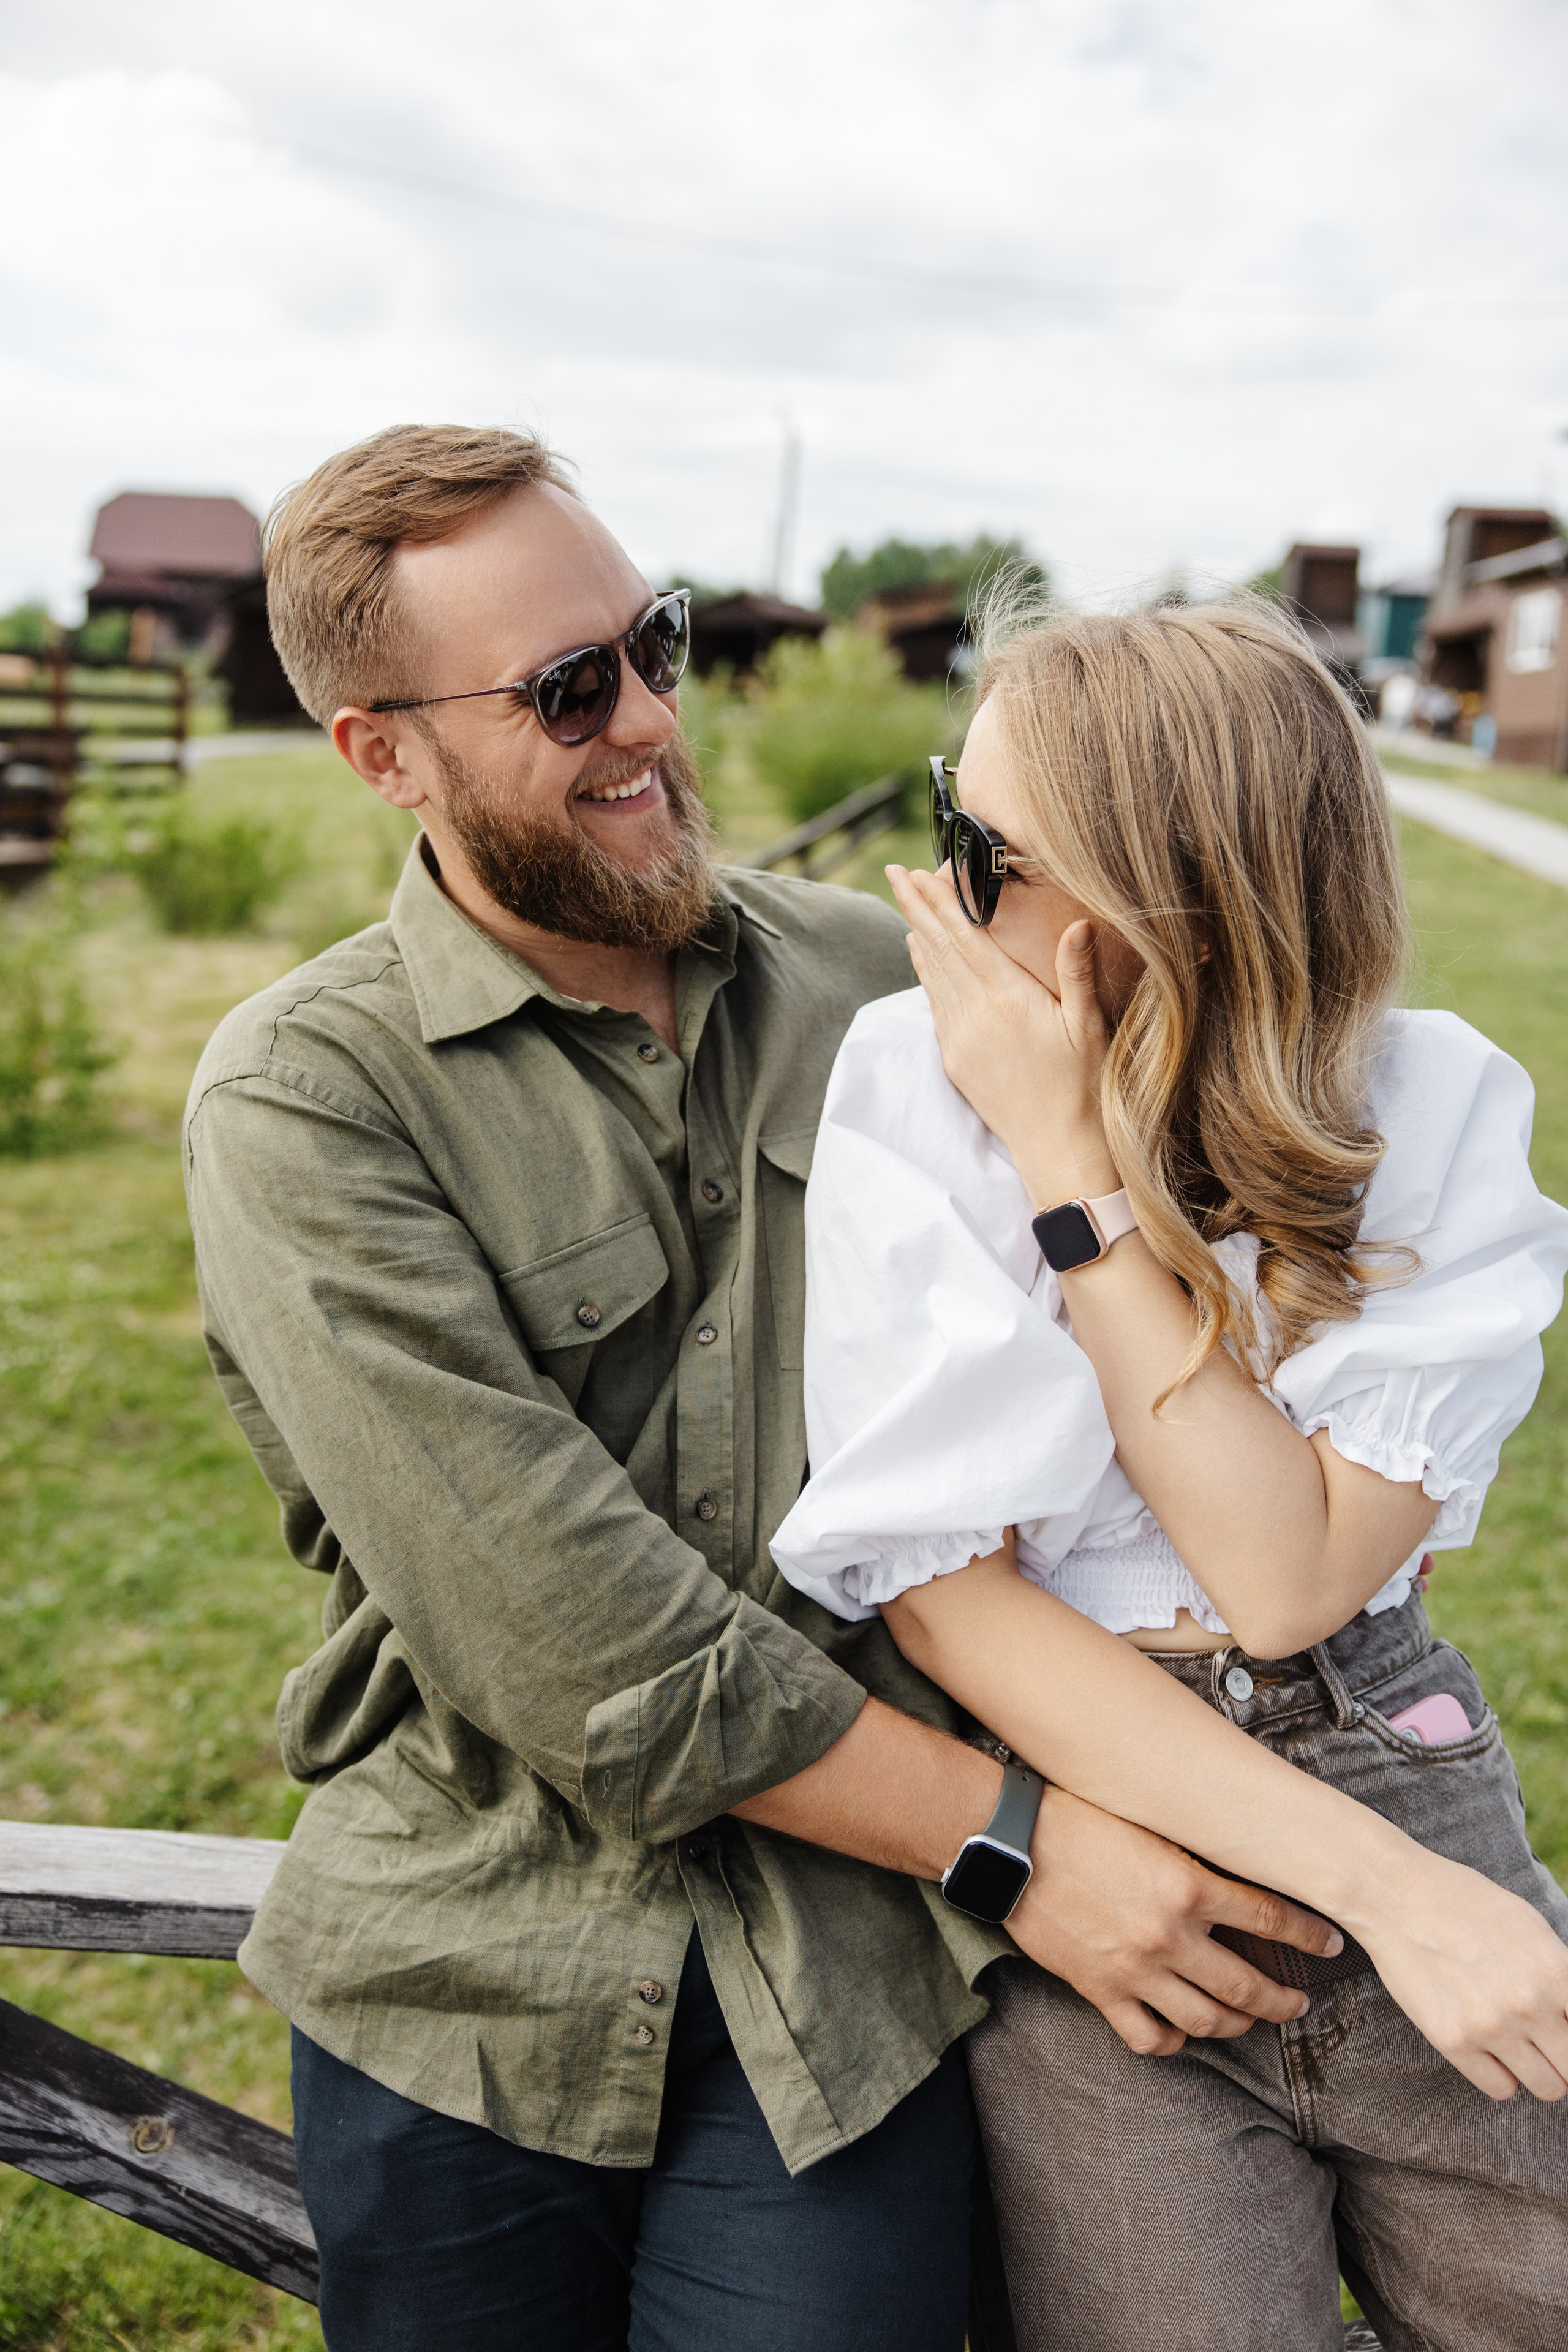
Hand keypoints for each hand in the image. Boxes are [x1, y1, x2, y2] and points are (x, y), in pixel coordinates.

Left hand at [885, 863, 1118, 1206]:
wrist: (1058, 1150)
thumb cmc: (1083, 1089)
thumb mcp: (1089, 1027)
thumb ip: (1077, 973)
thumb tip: (1078, 924)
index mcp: (1007, 999)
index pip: (963, 937)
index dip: (938, 902)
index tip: (917, 873)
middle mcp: (975, 1015)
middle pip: (938, 948)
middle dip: (915, 907)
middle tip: (895, 872)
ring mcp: (959, 1039)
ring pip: (931, 975)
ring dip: (917, 936)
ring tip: (907, 905)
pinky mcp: (955, 1060)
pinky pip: (934, 1005)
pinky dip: (925, 974)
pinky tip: (922, 957)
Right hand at [1006, 1786, 1342, 2055]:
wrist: (1013, 1844)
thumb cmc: (1078, 1819)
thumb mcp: (1150, 1827)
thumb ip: (1193, 1859)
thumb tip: (1237, 1874)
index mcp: (1188, 1886)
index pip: (1272, 1920)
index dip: (1310, 1936)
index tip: (1331, 1944)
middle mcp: (1170, 1935)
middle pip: (1248, 1985)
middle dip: (1283, 1999)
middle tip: (1298, 2002)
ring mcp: (1136, 1970)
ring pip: (1207, 2020)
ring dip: (1238, 2024)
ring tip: (1250, 2020)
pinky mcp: (1102, 1991)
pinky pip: (1150, 2036)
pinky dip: (1174, 2042)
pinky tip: (1183, 2034)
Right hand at [1347, 1846, 1567, 2100]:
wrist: (1395, 1895)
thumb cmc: (1464, 1902)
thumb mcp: (1530, 1925)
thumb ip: (1561, 1972)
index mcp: (1555, 1970)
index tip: (1560, 2024)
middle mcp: (1529, 2004)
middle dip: (1563, 2054)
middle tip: (1546, 2039)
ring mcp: (1490, 2027)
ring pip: (1548, 2087)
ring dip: (1538, 2069)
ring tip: (1518, 2044)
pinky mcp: (1453, 2042)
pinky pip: (1501, 2088)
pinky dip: (1502, 2074)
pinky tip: (1488, 2046)